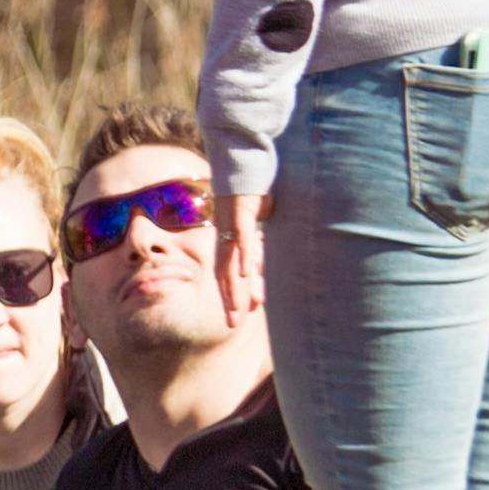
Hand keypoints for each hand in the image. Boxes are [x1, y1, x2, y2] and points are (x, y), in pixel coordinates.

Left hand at [211, 189, 270, 321]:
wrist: (241, 164)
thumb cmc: (250, 193)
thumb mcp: (256, 221)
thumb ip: (258, 241)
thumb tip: (263, 260)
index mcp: (229, 241)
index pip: (228, 274)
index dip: (231, 296)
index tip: (236, 318)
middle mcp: (226, 238)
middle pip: (226, 275)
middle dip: (229, 301)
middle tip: (233, 325)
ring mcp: (231, 227)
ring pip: (231, 262)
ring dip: (233, 287)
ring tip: (236, 309)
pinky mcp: (240, 214)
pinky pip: (241, 238)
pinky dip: (243, 256)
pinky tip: (244, 274)